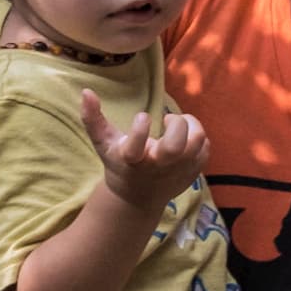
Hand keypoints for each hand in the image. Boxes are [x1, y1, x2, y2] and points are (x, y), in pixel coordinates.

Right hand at [79, 91, 208, 211]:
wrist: (137, 199)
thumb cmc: (119, 163)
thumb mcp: (103, 143)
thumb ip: (92, 118)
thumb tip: (86, 91)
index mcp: (132, 160)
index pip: (135, 148)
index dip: (140, 130)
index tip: (142, 116)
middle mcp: (156, 167)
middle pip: (174, 147)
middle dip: (177, 125)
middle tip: (169, 119)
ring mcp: (177, 172)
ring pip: (196, 144)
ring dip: (192, 126)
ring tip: (180, 123)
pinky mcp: (192, 174)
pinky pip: (205, 149)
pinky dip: (199, 138)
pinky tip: (186, 137)